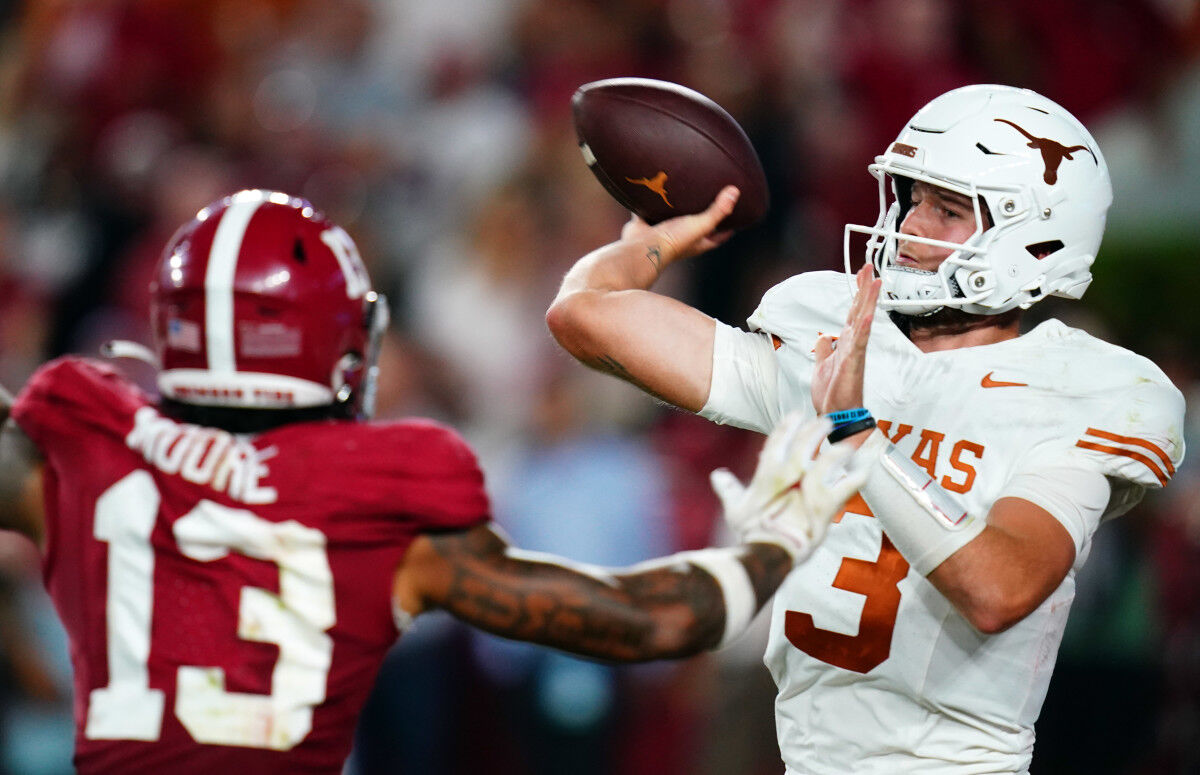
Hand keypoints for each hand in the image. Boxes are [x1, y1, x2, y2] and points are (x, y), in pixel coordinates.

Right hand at [620, 186, 739, 267]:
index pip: (718, 236)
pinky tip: (654, 187)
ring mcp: (663, 231)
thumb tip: (735, 192)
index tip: (737, 217)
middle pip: (697, 226)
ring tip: (684, 188)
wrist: (642, 247)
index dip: (728, 228)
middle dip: (703, 214)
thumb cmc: (673, 240)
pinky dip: (652, 200)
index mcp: (698, 242)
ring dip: (677, 207)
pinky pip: (650, 209)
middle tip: (711, 196)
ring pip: (673, 217)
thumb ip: (717, 210)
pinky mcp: (646, 223)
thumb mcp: (700, 225)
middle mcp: (681, 238)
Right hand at [710, 413, 869, 562]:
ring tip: (847, 445)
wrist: (769, 551)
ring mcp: (809, 488)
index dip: (787, 426)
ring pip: (829, 460)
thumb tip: (718, 476)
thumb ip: (729, 489)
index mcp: (767, 474)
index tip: (795, 415)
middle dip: (816, 429)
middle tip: (825, 421)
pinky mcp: (826, 504)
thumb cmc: (752, 532)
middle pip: (805, 443)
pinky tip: (866, 469)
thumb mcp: (735, 509)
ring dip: (839, 450)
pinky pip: (848, 486)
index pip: (777, 441)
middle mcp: (789, 475)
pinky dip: (859, 477)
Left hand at [811, 263, 880, 414]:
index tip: (862, 274)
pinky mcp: (853, 363)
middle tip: (869, 267)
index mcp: (845, 344)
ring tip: (875, 283)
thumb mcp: (821, 367)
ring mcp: (855, 353)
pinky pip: (860, 343)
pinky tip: (869, 315)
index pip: (852, 313)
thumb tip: (823, 338)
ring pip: (863, 321)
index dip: (856, 294)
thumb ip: (823, 351)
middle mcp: (853, 345)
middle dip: (864, 289)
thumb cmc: (832, 394)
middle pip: (860, 311)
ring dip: (869, 302)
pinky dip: (864, 328)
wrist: (835, 415)